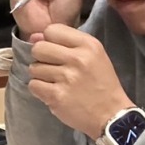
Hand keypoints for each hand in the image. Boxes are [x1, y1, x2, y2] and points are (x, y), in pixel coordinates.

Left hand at [26, 24, 132, 138]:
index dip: (49, 41)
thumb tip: (33, 36)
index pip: (51, 30)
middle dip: (41, 58)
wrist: (111, 115)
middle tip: (53, 68)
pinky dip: (40, 90)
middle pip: (38, 48)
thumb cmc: (101, 83)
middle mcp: (77, 58)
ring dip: (41, 76)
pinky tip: (53, 93)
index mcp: (88, 45)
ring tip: (56, 83)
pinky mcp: (57, 96)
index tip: (57, 52)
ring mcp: (66, 78)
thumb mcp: (93, 56)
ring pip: (33, 68)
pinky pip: (33, 85)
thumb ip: (65, 43)